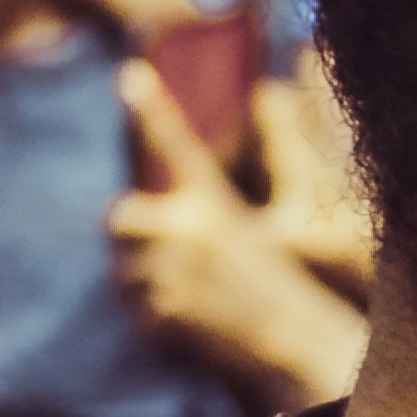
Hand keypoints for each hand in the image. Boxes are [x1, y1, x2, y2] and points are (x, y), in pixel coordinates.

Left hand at [108, 61, 362, 411]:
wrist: (297, 343)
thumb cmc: (274, 292)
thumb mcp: (245, 240)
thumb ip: (194, 225)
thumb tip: (127, 224)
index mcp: (214, 200)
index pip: (176, 143)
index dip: (150, 107)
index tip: (130, 73)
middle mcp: (190, 224)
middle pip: (119, 217)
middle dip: (128, 242)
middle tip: (160, 263)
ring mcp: (173, 264)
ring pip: (124, 274)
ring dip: (146, 293)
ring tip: (197, 307)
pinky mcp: (162, 306)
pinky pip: (138, 315)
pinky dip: (159, 329)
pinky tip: (198, 333)